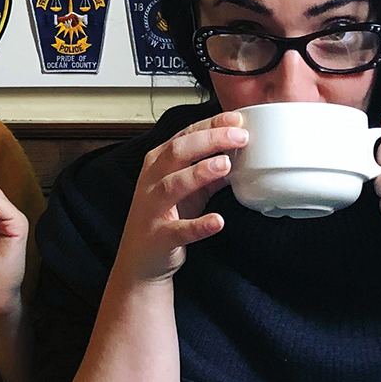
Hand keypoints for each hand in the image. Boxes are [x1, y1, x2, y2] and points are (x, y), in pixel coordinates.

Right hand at [112, 111, 247, 284]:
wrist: (141, 261)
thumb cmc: (165, 218)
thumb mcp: (188, 190)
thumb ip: (209, 172)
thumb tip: (237, 153)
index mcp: (158, 164)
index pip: (185, 136)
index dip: (210, 125)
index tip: (236, 120)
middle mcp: (152, 181)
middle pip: (177, 152)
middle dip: (208, 140)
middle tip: (239, 136)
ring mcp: (153, 209)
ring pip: (173, 184)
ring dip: (199, 173)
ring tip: (225, 164)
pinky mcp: (159, 236)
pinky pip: (180, 230)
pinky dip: (199, 226)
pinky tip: (217, 221)